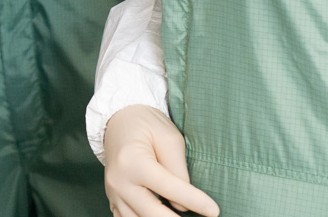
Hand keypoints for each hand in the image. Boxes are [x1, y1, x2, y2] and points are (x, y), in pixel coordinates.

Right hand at [102, 104, 217, 216]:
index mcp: (132, 161)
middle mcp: (118, 181)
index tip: (214, 211)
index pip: (168, 188)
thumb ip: (178, 171)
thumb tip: (183, 205)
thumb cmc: (147, 125)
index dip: (194, 201)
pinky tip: (161, 215)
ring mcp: (113, 193)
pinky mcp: (113, 200)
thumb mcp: (169, 138)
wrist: (119, 120)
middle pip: (152, 213)